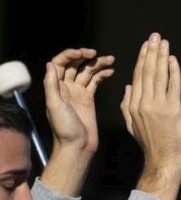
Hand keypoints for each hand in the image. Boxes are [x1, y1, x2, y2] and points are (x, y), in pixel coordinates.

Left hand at [37, 48, 114, 197]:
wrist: (78, 146)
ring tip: (110, 60)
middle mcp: (66, 87)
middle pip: (75, 65)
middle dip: (85, 56)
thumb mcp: (55, 105)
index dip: (71, 55)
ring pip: (87, 72)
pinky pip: (95, 82)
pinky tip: (111, 71)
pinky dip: (102, 74)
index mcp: (56, 87)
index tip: (84, 53)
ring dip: (97, 64)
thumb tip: (50, 64)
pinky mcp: (89, 98)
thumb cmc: (65, 129)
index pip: (60, 63)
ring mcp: (78, 92)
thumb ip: (51, 85)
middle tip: (97, 54)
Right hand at [121, 34, 180, 199]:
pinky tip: (173, 60)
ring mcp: (157, 105)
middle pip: (146, 72)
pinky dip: (173, 72)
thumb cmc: (150, 143)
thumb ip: (127, 105)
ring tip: (163, 42)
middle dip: (151, 52)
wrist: (163, 159)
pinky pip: (173, 86)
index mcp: (132, 105)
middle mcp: (143, 102)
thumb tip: (129, 87)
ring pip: (158, 76)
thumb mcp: (132, 124)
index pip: (137, 76)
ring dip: (161, 57)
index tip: (145, 45)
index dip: (142, 59)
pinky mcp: (172, 109)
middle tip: (154, 36)